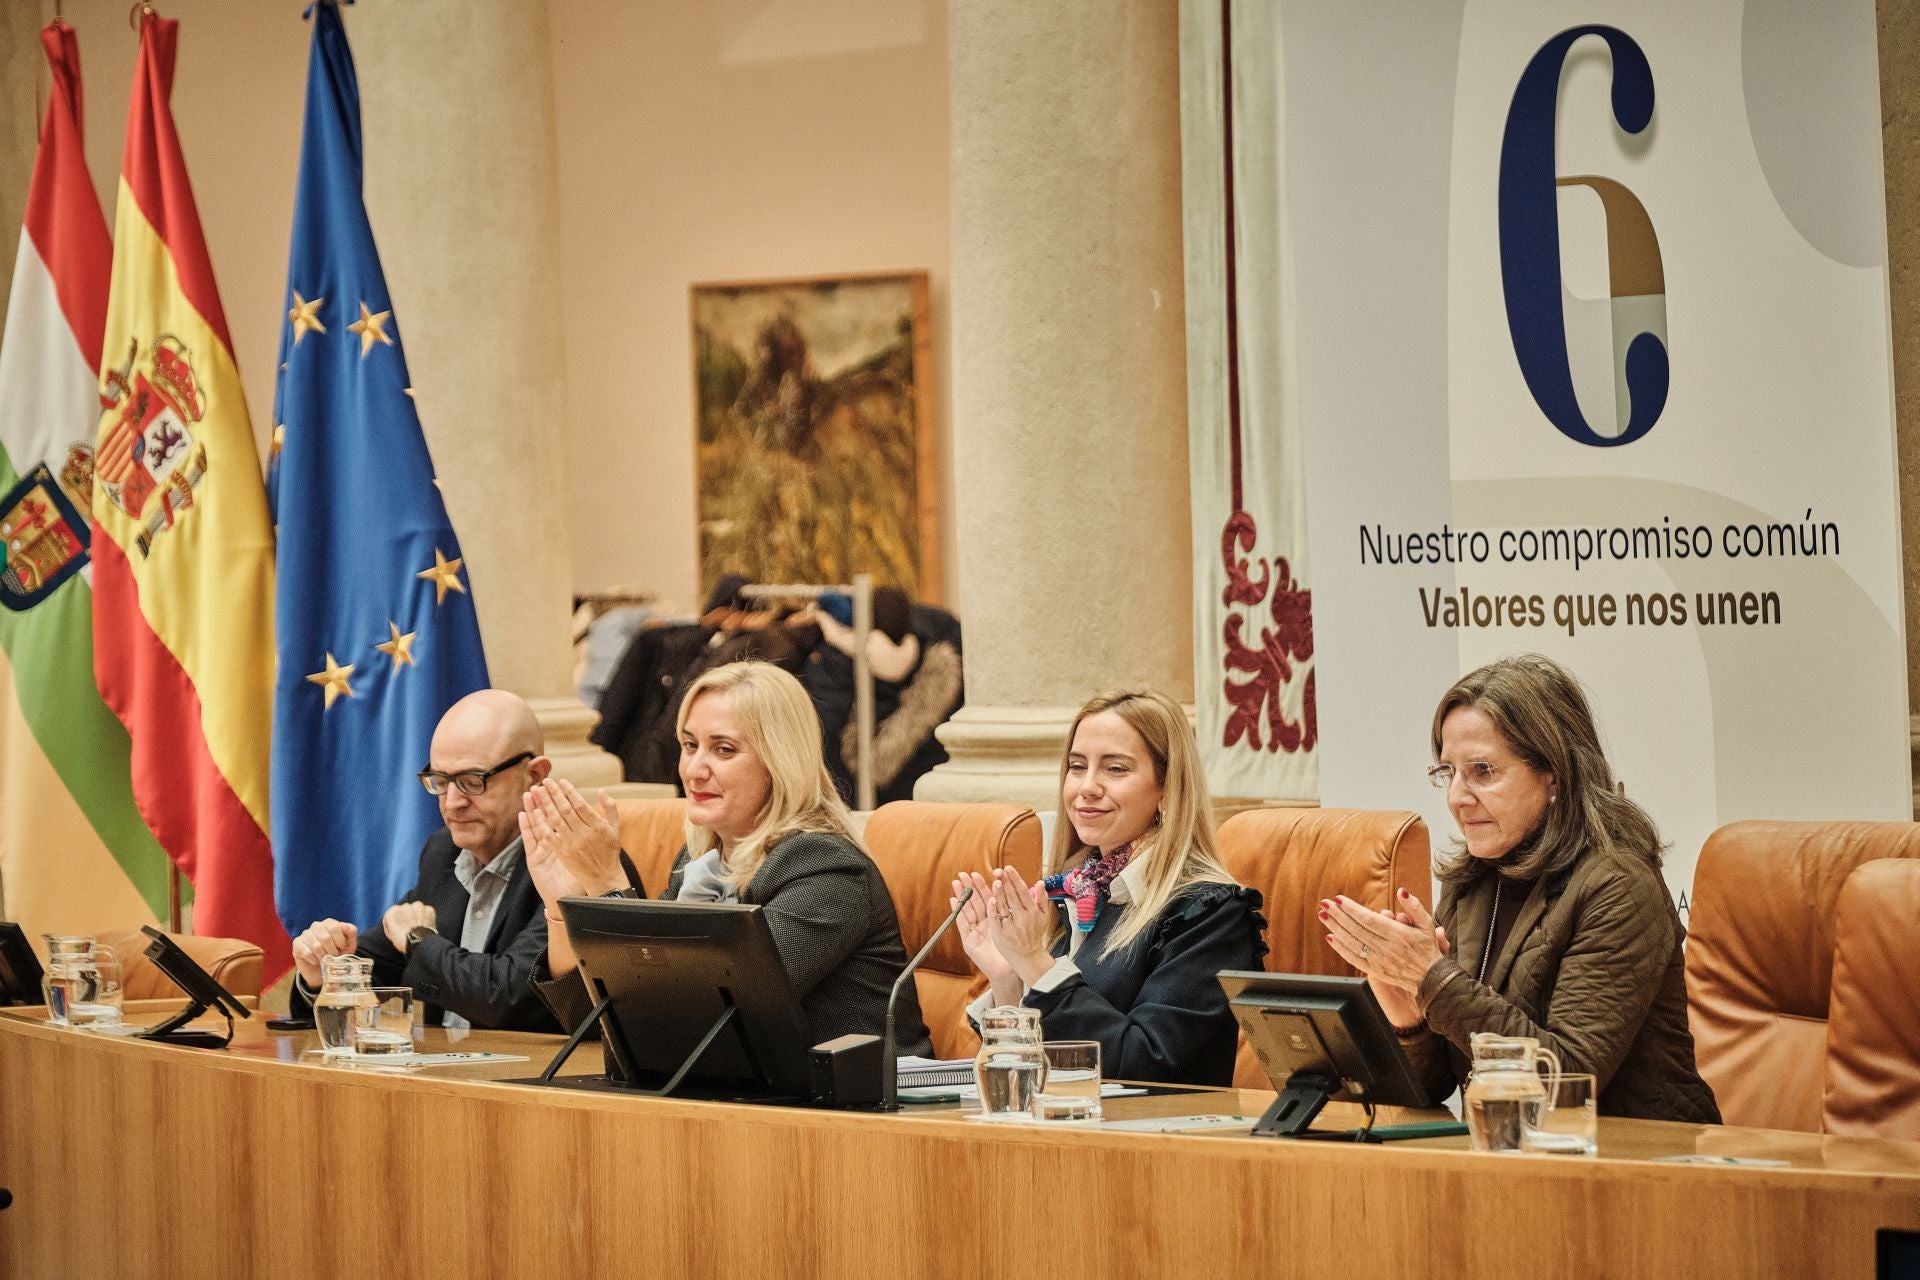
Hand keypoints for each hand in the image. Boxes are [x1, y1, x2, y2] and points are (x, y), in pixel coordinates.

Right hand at [291, 919, 357, 989]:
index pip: (335, 928)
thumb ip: (351, 932)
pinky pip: (306, 953)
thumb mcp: (349, 944)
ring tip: (326, 960)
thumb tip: (345, 926)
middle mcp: (316, 926)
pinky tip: (316, 961)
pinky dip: (314, 960)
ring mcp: (305, 934)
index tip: (342, 949)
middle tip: (334, 957)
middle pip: (325, 938)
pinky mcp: (297, 944)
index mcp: (329, 923)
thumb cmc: (338, 953)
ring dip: (323, 957)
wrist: (325, 969)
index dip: (340, 941)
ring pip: (316, 946)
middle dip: (332, 951)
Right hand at [382, 901, 435, 953]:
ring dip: (417, 914)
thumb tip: (395, 919)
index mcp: (392, 912)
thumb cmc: (404, 942)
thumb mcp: (391, 934)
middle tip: (411, 927)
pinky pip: (427, 911)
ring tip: (419, 926)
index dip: (398, 919)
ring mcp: (417, 906)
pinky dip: (427, 916)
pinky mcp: (428, 909)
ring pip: (417, 908)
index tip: (401, 926)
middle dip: (408, 916)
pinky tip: (425, 925)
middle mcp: (404, 906)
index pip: (394, 912)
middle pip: (406, 909)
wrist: (420, 944)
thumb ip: (390, 923)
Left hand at [521, 779, 626, 898]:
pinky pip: (549, 836)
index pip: (580, 804)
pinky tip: (535, 813)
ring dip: (545, 804)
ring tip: (537, 792)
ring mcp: (572, 844)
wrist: (603, 877)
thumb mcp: (615, 827)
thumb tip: (602, 790)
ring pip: (555, 820)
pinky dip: (541, 824)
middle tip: (545, 781)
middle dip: (554, 794)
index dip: (569, 791)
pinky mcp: (562, 853)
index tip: (561, 781)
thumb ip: (610, 807)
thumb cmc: (609, 850)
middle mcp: (584, 834)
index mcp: (598, 826)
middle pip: (566, 810)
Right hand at [952, 872, 1015, 991]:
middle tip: (963, 874)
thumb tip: (1025, 891)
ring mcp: (975, 931)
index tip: (978, 873)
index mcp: (994, 918)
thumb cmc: (1011, 949)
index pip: (987, 898)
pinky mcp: (968, 940)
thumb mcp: (1014, 927)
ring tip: (956, 883)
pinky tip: (953, 901)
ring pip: (967, 910)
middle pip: (975, 902)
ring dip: (961, 896)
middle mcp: (983, 923)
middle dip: (969, 887)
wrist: (1006, 970)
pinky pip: (962, 924)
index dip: (982, 886)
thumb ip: (1015, 911)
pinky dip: (957, 912)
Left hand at [987, 865, 1054, 987]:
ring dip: (999, 892)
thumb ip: (1042, 899)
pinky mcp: (1001, 933)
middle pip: (1012, 896)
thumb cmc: (1034, 934)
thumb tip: (1040, 882)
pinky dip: (994, 909)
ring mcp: (1011, 926)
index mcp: (1032, 911)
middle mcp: (1023, 918)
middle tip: (998, 870)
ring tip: (994, 880)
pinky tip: (991, 899)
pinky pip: (996, 919)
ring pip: (1004, 906)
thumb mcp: (1043, 917)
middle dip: (1005, 882)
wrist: (1028, 957)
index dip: (1015, 879)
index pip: (1022, 891)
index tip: (1008, 868)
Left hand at [1320, 889, 1445, 1028]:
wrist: (1431, 979)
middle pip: (1357, 929)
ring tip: (1323, 915)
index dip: (1352, 909)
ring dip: (1335, 928)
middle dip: (1338, 915)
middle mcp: (1386, 948)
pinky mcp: (1375, 971)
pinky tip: (1331, 937)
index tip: (1338, 899)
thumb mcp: (1427, 925)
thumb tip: (1401, 891)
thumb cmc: (1428, 949)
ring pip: (1352, 943)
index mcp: (1398, 934)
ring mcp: (1379, 961)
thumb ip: (1414, 907)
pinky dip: (1341, 948)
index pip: (1369, 919)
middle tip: (1324, 903)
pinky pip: (1354, 958)